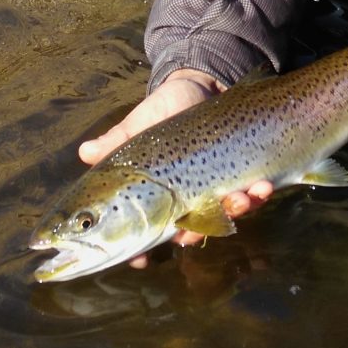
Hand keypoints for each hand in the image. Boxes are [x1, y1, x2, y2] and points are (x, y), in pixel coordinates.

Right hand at [78, 68, 274, 263]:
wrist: (200, 87)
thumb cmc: (161, 111)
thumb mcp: (137, 126)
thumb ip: (115, 142)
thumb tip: (85, 152)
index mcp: (153, 199)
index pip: (143, 235)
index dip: (139, 253)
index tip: (141, 260)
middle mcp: (184, 202)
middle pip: (188, 233)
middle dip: (193, 235)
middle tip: (191, 232)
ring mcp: (214, 192)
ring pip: (225, 218)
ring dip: (234, 213)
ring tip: (240, 199)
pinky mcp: (241, 178)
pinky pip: (252, 197)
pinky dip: (258, 196)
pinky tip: (261, 186)